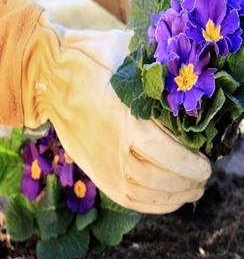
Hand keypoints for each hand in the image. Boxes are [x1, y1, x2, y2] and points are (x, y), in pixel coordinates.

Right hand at [22, 13, 210, 213]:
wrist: (50, 80)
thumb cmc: (89, 62)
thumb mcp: (124, 53)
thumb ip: (155, 70)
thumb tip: (187, 82)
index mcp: (122, 120)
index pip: (165, 155)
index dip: (190, 166)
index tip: (207, 166)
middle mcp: (112, 149)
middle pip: (158, 179)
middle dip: (188, 184)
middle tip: (204, 180)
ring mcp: (101, 164)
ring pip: (144, 194)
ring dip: (173, 197)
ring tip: (191, 192)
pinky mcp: (95, 171)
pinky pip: (125, 199)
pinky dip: (151, 205)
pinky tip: (167, 200)